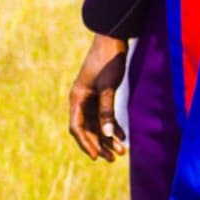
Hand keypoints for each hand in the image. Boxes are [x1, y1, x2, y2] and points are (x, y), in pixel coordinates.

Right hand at [68, 33, 128, 161]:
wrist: (113, 40)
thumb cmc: (108, 61)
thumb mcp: (108, 87)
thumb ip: (106, 111)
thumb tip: (106, 135)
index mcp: (77, 97)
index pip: (77, 127)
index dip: (86, 143)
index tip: (96, 157)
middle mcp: (81, 99)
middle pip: (87, 128)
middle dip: (99, 144)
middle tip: (113, 159)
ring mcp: (90, 97)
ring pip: (97, 124)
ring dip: (107, 137)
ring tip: (121, 151)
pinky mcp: (100, 94)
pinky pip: (104, 116)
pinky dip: (112, 126)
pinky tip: (122, 136)